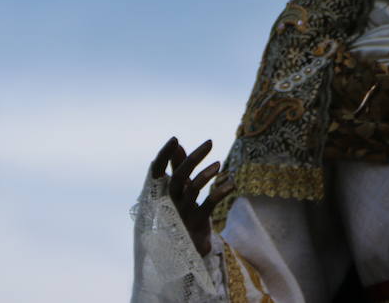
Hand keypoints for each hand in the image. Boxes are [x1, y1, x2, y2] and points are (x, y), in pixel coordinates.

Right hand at [150, 136, 233, 256]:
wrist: (188, 248)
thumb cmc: (183, 213)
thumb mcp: (182, 190)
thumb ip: (178, 168)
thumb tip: (178, 145)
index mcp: (163, 192)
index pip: (156, 172)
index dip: (164, 156)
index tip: (175, 139)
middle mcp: (170, 202)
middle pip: (178, 178)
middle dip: (192, 159)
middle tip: (210, 142)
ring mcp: (183, 213)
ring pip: (192, 190)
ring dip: (206, 175)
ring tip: (220, 164)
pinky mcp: (197, 223)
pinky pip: (209, 204)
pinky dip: (221, 192)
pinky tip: (232, 183)